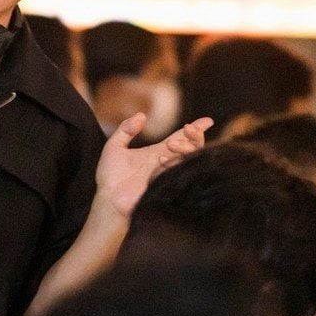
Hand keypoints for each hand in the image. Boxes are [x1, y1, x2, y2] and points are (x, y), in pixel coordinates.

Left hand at [95, 113, 213, 215]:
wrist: (107, 200)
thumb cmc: (110, 176)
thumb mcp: (114, 147)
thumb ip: (126, 129)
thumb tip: (142, 115)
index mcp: (158, 152)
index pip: (181, 138)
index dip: (196, 129)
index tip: (208, 121)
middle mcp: (167, 163)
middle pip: (192, 148)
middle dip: (196, 137)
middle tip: (188, 128)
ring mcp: (168, 175)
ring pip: (190, 161)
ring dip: (187, 149)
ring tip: (172, 144)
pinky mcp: (166, 187)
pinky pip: (178, 175)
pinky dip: (173, 164)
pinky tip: (162, 158)